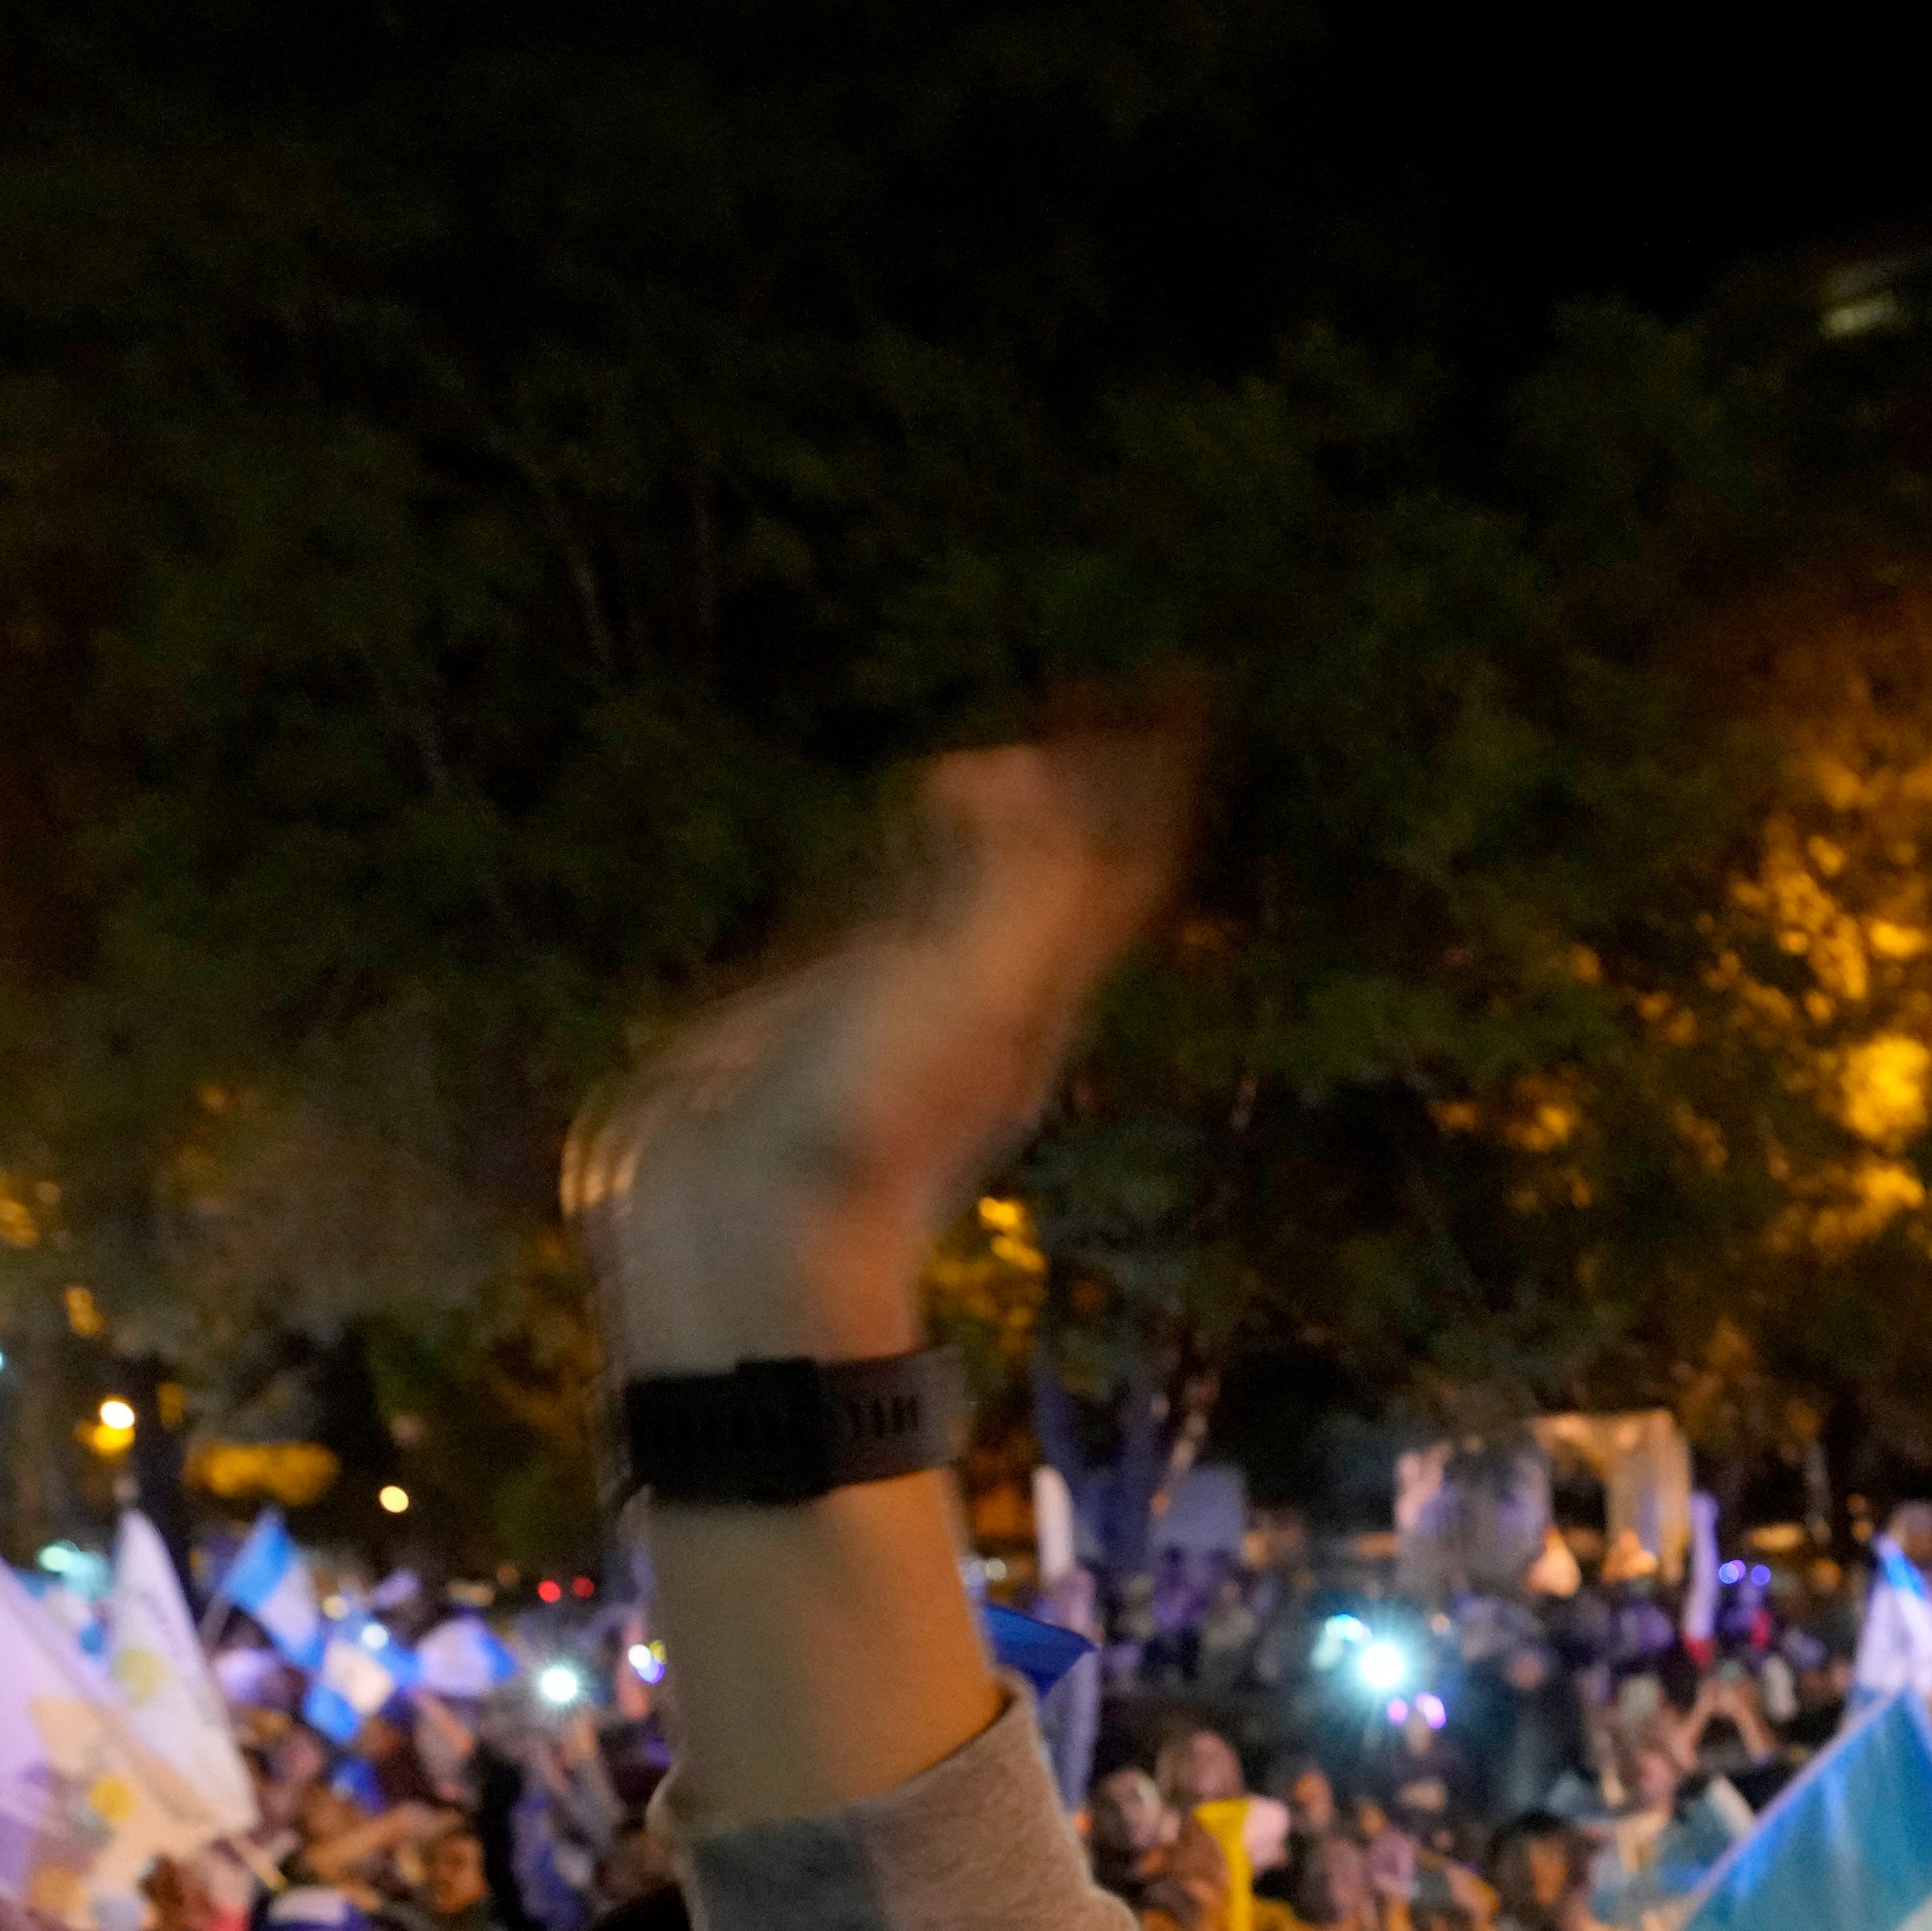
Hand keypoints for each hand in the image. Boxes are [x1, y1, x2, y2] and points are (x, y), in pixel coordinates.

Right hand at [567, 740, 1191, 1377]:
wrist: (742, 1246)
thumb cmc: (857, 1130)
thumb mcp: (960, 997)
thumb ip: (1005, 887)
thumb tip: (1025, 769)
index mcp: (1031, 982)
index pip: (1117, 854)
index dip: (1152, 772)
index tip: (1189, 684)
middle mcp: (981, 988)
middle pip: (1061, 863)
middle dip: (1086, 781)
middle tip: (1117, 699)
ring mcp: (900, 1003)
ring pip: (970, 887)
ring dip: (995, 817)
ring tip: (1012, 757)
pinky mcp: (818, 1020)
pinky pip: (880, 918)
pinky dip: (899, 867)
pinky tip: (890, 849)